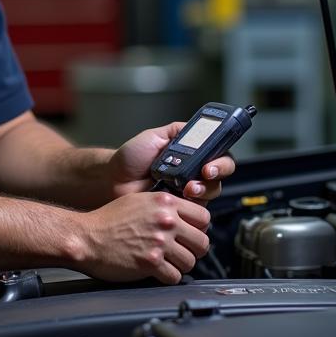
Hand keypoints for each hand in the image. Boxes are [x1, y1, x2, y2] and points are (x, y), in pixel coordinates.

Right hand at [77, 191, 210, 283]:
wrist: (87, 237)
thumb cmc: (108, 220)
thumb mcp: (139, 200)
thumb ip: (164, 206)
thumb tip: (183, 217)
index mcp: (165, 202)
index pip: (204, 216)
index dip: (199, 228)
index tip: (191, 234)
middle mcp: (165, 220)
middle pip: (202, 242)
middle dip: (194, 250)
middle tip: (182, 252)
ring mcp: (159, 242)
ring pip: (191, 262)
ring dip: (180, 266)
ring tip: (168, 263)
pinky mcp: (151, 263)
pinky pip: (175, 277)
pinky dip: (168, 278)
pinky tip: (158, 272)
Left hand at [108, 121, 235, 203]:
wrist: (114, 180)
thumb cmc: (131, 159)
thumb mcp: (154, 136)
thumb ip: (177, 130)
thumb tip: (198, 126)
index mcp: (191, 153)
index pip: (217, 152)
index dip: (220, 158)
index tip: (211, 161)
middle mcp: (193, 171)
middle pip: (221, 173)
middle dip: (217, 173)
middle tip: (205, 173)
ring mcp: (188, 191)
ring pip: (212, 192)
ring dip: (204, 189)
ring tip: (187, 188)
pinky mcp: (182, 210)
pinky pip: (197, 210)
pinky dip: (192, 206)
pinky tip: (180, 199)